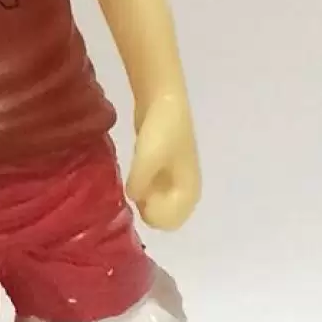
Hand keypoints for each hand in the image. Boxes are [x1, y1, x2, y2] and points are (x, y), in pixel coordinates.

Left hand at [127, 92, 200, 230]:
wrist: (164, 99)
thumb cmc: (161, 131)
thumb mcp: (147, 161)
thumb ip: (139, 185)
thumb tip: (133, 197)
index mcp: (190, 190)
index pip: (171, 221)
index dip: (151, 215)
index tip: (138, 198)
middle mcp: (186, 188)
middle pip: (164, 214)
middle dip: (147, 208)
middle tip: (133, 189)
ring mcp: (175, 177)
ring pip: (157, 201)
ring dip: (144, 197)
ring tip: (131, 181)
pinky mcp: (163, 166)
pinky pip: (152, 188)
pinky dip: (143, 187)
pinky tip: (132, 175)